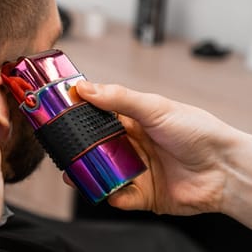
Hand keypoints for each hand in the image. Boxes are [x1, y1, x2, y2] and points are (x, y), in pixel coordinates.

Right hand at [72, 81, 251, 227]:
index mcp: (132, 121)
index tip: (58, 115)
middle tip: (62, 149)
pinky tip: (112, 192)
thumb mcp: (155, 108)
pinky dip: (113, 196)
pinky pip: (120, 197)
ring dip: (88, 175)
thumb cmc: (198, 132)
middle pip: (94, 147)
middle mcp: (131, 144)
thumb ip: (119, 98)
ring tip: (76, 174)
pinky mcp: (143, 193)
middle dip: (77, 150)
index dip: (78, 116)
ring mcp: (135, 169)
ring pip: (102, 173)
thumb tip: (86, 88)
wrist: (226, 170)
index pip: (97, 116)